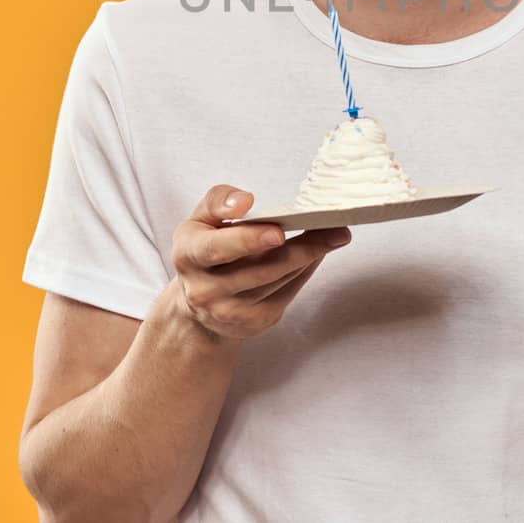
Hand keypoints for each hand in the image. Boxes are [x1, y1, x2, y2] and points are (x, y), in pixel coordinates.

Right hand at [169, 184, 350, 340]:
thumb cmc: (205, 248)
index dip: (248, 241)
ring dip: (310, 256)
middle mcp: (205, 289)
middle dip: (300, 248)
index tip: (278, 232)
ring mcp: (230, 312)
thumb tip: (244, 201)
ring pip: (279, 281)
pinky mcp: (254, 322)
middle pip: (260, 269)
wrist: (198, 303)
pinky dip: (305, 271)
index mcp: (189, 255)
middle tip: (333, 230)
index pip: (217, 248)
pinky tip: (317, 253)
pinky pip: (288, 294)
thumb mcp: (201, 219)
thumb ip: (219, 201)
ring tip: (335, 235)